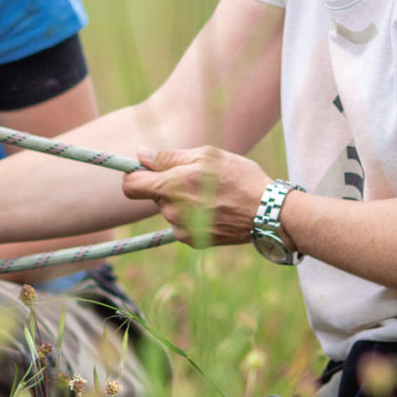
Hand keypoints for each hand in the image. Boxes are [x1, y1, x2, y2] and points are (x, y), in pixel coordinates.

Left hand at [120, 146, 272, 248]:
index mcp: (171, 186)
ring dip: (180, 201)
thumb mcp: (206, 156)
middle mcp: (172, 211)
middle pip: (152, 196)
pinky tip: (213, 209)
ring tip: (209, 193)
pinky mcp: (192, 241)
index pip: (130, 186)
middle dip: (165, 186)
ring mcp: (181, 229)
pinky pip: (180, 224)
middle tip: (194, 178)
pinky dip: (191, 216)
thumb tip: (141, 155)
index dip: (134, 175)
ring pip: (168, 210)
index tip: (146, 169)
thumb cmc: (239, 177)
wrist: (267, 213)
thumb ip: (169, 157)